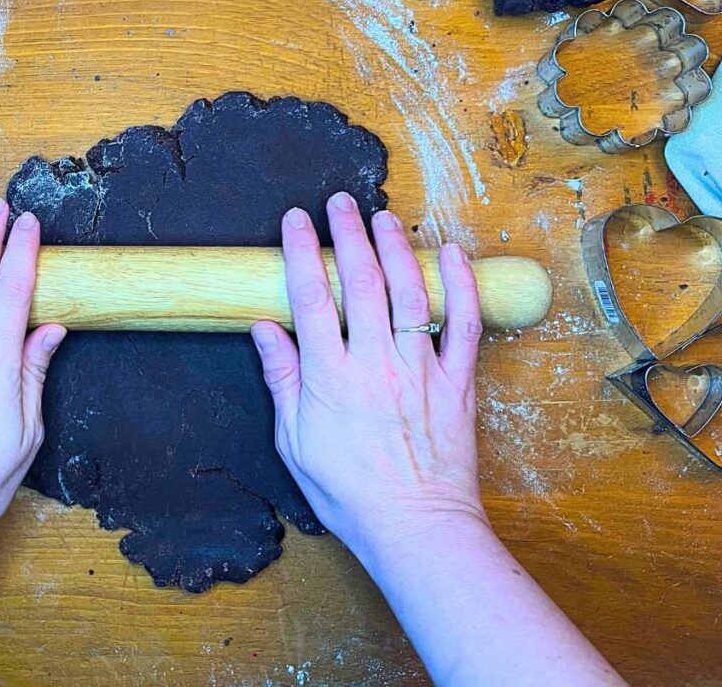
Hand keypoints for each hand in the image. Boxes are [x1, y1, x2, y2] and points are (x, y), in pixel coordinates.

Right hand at [250, 192, 485, 560]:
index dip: (301, 251)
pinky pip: (465, 325)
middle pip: (362, 282)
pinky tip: (451, 254)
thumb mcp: (294, 442)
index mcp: (329, 378)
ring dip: (396, 248)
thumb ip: (282, 380)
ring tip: (383, 217)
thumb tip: (265, 330)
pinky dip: (461, 286)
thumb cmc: (350, 492)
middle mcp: (375, 364)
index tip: (295, 220)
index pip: (312, 297)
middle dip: (348, 234)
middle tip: (340, 202)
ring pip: (410, 293)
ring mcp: (420, 370)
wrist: (415, 527)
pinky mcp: (457, 382)